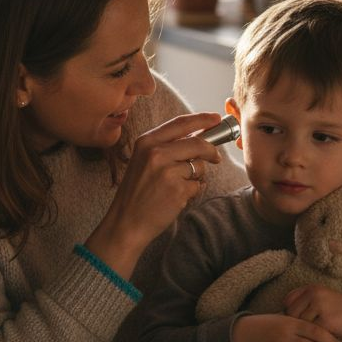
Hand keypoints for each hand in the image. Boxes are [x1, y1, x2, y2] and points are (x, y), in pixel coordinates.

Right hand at [85, 112, 221, 276]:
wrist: (126, 222)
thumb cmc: (136, 193)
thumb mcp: (142, 161)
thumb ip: (165, 147)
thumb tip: (198, 136)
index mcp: (146, 142)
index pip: (181, 123)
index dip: (202, 119)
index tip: (216, 119)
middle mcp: (156, 152)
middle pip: (198, 143)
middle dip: (211, 151)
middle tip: (216, 158)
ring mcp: (167, 171)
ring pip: (200, 165)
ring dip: (196, 176)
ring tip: (178, 186)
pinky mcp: (178, 189)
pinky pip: (198, 185)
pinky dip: (192, 192)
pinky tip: (176, 198)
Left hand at [284, 285, 341, 341]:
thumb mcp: (323, 299)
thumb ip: (305, 302)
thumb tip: (283, 314)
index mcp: (312, 288)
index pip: (288, 301)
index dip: (290, 313)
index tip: (297, 322)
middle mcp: (314, 294)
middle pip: (291, 314)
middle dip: (296, 325)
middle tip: (304, 333)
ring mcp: (320, 307)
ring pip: (300, 324)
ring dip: (306, 333)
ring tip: (314, 336)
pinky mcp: (326, 321)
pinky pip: (311, 333)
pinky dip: (314, 339)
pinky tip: (320, 341)